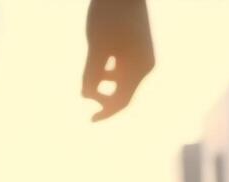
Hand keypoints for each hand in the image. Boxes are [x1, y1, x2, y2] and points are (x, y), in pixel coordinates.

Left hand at [84, 0, 154, 120]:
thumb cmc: (109, 15)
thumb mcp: (97, 46)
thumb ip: (92, 72)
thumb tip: (86, 95)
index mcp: (139, 68)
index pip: (122, 100)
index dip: (106, 112)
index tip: (90, 119)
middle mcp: (145, 64)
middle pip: (123, 93)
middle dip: (103, 98)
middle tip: (83, 94)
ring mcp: (142, 55)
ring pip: (121, 81)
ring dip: (104, 85)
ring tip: (87, 80)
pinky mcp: (136, 47)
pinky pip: (122, 69)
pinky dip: (108, 73)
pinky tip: (96, 66)